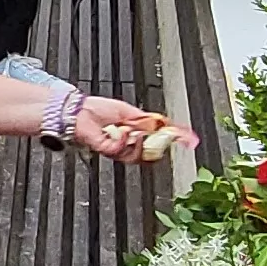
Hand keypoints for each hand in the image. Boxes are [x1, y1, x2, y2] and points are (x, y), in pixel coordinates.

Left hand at [72, 97, 194, 162]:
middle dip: (157, 144)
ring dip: (138, 143)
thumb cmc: (97, 109)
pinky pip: (120, 151)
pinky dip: (123, 141)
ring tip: (132, 131)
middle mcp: (126, 145)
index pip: (158, 142)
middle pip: (150, 154)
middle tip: (156, 134)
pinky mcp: (105, 150)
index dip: (175, 142)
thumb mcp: (130, 111)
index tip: (190, 141)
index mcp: (134, 135)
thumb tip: (166, 122)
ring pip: (136, 156)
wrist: (76, 110)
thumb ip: (147, 119)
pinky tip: (121, 131)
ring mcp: (116, 149)